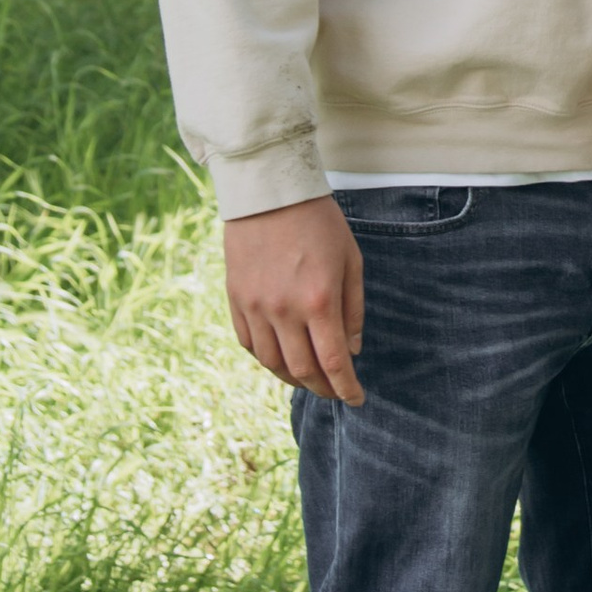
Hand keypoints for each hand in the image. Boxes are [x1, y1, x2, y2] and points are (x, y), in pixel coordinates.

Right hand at [223, 194, 365, 406]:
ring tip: (309, 379)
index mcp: (319, 301)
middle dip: (323, 389)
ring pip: (272, 363)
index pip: (333, 363)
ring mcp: (255, 307)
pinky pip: (249, 343)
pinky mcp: (236, 299)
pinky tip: (281, 357)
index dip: (346, 388)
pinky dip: (267, 358)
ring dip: (293, 379)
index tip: (356, 399)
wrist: (270, 192)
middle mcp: (284, 310)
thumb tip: (351, 352)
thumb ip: (353, 310)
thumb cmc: (320, 223)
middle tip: (335, 392)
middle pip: (302, 371)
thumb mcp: (351, 261)